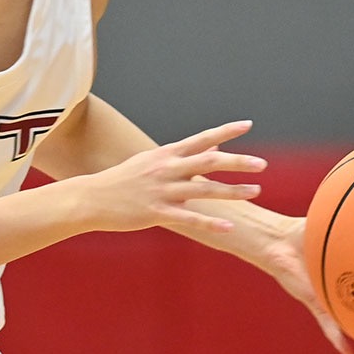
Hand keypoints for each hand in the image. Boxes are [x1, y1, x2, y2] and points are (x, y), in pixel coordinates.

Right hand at [81, 120, 266, 236]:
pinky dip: (211, 222)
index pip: (202, 139)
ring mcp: (163, 191)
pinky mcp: (157, 212)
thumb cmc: (123, 180)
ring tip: (256, 191)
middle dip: (237, 162)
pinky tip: (229, 227)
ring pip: (204, 190)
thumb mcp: (151, 161)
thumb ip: (182, 155)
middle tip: (261, 164)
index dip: (225, 131)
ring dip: (232, 191)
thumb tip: (212, 146)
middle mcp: (167, 169)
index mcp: (166, 154)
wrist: (92, 199)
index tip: (247, 125)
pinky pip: (190, 218)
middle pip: (209, 162)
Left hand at [261, 218, 352, 353]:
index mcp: (342, 270)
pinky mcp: (313, 300)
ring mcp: (325, 295)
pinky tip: (345, 351)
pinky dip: (335, 336)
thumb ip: (352, 220)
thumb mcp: (334, 227)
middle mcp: (336, 285)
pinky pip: (326, 321)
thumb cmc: (304, 231)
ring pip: (345, 317)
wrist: (278, 241)